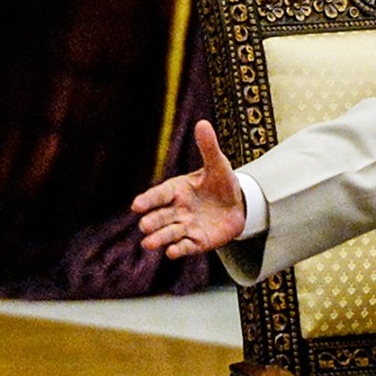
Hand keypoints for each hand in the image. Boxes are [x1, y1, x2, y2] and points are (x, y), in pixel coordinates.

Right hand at [132, 120, 246, 257]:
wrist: (239, 205)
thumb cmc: (222, 182)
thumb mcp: (218, 164)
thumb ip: (208, 147)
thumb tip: (202, 123)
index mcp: (178, 189)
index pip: (160, 194)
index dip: (149, 200)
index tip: (136, 205)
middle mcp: (178, 209)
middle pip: (161, 216)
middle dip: (152, 221)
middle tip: (144, 225)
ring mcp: (186, 226)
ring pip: (169, 233)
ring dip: (159, 238)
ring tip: (148, 243)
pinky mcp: (197, 242)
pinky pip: (186, 246)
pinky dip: (179, 249)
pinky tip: (171, 252)